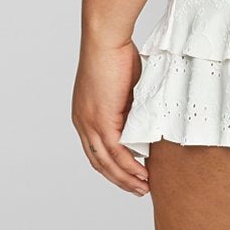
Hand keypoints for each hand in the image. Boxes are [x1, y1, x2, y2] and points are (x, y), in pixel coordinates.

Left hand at [73, 37, 150, 196]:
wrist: (106, 39)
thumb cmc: (116, 55)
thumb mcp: (125, 88)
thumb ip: (131, 107)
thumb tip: (146, 118)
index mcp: (84, 115)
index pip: (96, 150)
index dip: (112, 167)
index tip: (129, 176)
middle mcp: (82, 122)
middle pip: (98, 161)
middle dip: (118, 179)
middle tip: (138, 190)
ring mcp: (89, 123)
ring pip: (106, 162)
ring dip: (125, 178)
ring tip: (143, 188)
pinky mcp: (101, 120)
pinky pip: (115, 152)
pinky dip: (129, 167)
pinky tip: (141, 175)